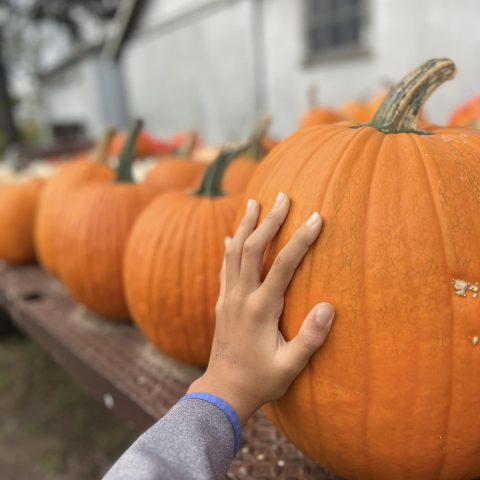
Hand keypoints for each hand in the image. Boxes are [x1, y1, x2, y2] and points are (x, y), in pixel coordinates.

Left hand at [188, 192, 334, 423]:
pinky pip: (224, 268)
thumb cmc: (260, 380)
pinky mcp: (220, 302)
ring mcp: (227, 298)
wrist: (223, 390)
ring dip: (246, 226)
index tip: (317, 218)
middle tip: (282, 196)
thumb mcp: (290, 366)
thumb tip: (328, 307)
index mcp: (260, 309)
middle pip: (253, 248)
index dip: (301, 239)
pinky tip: (230, 237)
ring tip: (254, 202)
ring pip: (234, 253)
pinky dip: (228, 248)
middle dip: (270, 220)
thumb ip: (311, 338)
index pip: (283, 265)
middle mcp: (240, 297)